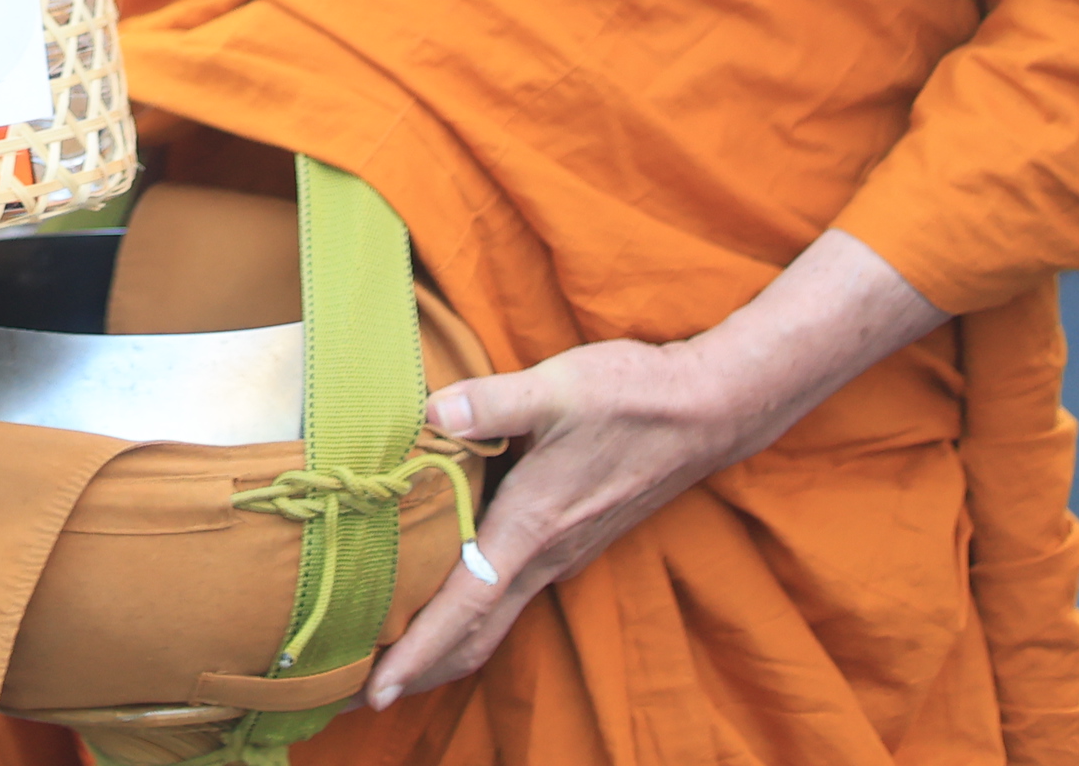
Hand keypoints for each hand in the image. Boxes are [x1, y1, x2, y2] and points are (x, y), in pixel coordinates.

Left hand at [365, 231, 943, 708]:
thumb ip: (491, 402)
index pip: (465, 608)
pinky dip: (477, 612)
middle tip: (370, 691)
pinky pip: (515, 592)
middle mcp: (548, 555)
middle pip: (478, 632)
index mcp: (532, 528)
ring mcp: (565, 552)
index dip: (418, 652)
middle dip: (425, 666)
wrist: (707, 410)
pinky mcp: (576, 539)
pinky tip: (453, 595)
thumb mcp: (557, 388)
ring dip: (449, 642)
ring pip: (497, 616)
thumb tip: (433, 411)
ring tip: (398, 653)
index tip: (379, 690)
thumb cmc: (633, 398)